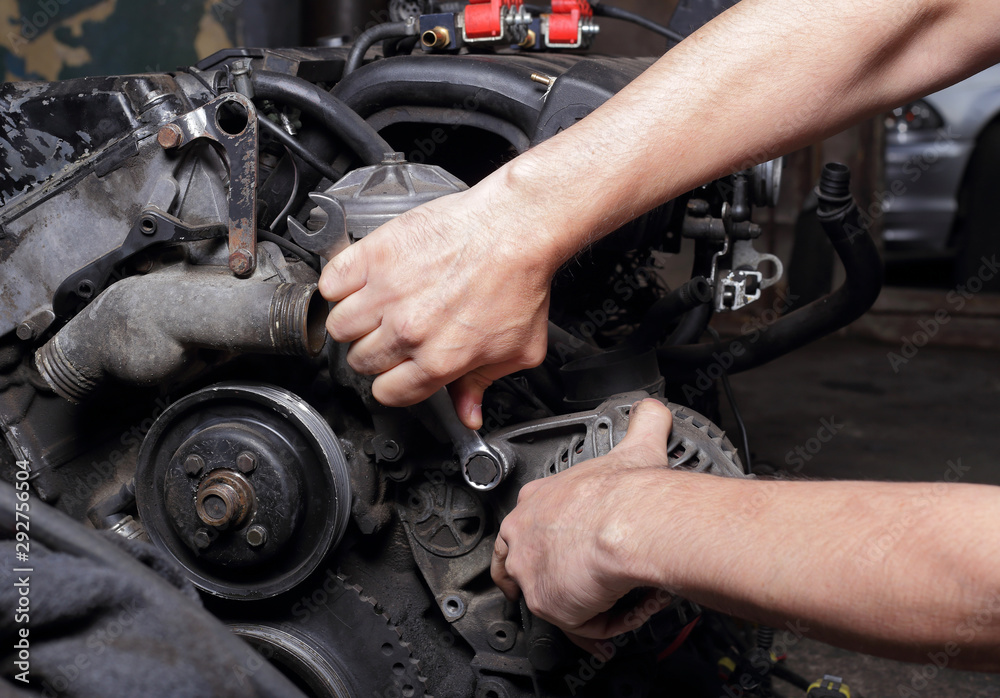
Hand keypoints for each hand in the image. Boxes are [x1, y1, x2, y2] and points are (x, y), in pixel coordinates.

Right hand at [319, 181, 557, 428]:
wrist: (514, 226)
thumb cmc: (519, 280)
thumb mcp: (518, 348)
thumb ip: (483, 384)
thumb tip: (467, 413)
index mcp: (439, 360)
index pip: (388, 393)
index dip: (392, 384)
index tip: (397, 371)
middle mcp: (408, 331)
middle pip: (360, 362)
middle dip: (374, 353)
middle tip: (391, 334)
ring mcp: (387, 292)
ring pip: (339, 326)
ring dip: (354, 321)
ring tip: (375, 309)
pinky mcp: (375, 256)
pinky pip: (332, 283)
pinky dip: (341, 284)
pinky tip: (362, 282)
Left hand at [491, 399, 675, 640]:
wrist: (631, 521)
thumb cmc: (629, 492)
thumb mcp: (634, 446)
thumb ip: (643, 423)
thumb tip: (654, 409)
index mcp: (536, 498)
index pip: (524, 524)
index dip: (549, 541)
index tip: (575, 552)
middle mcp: (523, 533)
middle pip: (524, 567)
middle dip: (555, 581)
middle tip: (591, 585)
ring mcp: (529, 569)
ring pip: (555, 598)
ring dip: (591, 602)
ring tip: (626, 595)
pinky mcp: (545, 602)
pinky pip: (578, 625)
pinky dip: (609, 622)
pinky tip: (632, 606)